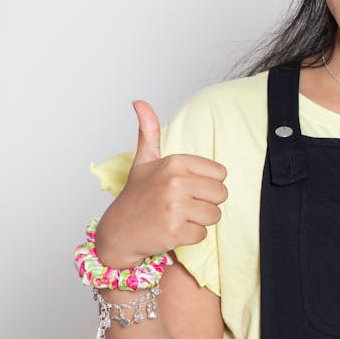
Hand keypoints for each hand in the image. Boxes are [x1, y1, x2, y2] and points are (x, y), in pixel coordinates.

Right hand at [94, 101, 227, 268]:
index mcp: (174, 163)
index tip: (186, 188)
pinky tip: (172, 231)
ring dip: (199, 221)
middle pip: (221, 195)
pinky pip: (202, 234)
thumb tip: (139, 101)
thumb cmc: (136, 196)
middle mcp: (175, 182)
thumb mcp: (143, 161)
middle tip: (183, 206)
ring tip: (177, 218)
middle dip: (206, 203)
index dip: (206, 184)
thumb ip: (148, 131)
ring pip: (214, 215)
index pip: (220, 174)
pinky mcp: (174, 231)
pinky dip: (190, 237)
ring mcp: (174, 207)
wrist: (117, 232)